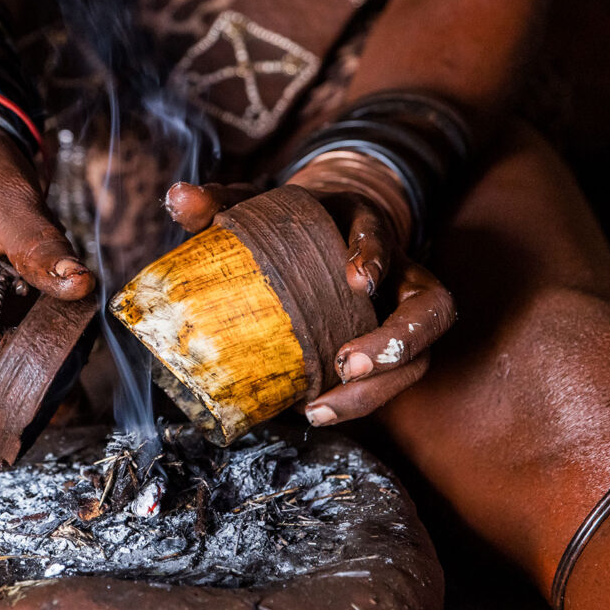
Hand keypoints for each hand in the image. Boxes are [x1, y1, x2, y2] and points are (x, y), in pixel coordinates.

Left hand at [165, 170, 454, 425]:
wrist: (328, 228)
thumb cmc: (293, 220)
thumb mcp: (259, 204)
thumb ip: (223, 201)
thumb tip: (179, 198)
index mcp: (366, 226)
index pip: (384, 233)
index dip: (376, 255)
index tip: (358, 279)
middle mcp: (401, 271)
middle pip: (431, 308)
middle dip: (398, 342)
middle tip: (348, 364)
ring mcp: (402, 312)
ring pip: (421, 355)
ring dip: (378, 389)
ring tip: (322, 408)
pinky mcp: (391, 349)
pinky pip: (393, 380)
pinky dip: (358, 401)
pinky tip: (315, 412)